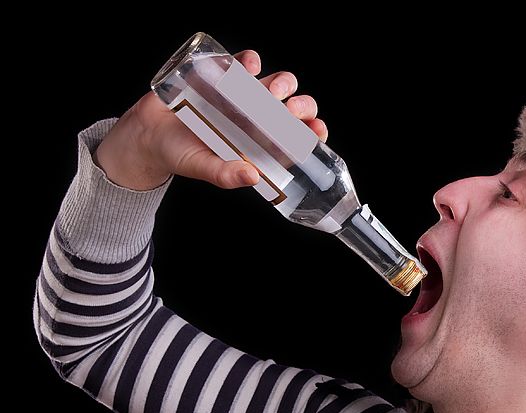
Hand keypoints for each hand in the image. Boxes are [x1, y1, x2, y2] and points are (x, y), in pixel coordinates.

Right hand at [94, 49, 327, 190]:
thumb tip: (252, 176)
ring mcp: (242, 96)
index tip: (316, 129)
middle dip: (301, 105)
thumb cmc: (180, 155)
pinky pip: (242, 63)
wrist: (147, 134)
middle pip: (292, 107)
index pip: (296, 137)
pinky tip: (249, 65)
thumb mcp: (204, 168)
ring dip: (281, 82)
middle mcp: (257, 118)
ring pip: (274, 83)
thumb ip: (226, 175)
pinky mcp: (222, 75)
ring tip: (273, 89)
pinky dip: (249, 61)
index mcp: (261, 143)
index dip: (311, 131)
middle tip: (293, 110)